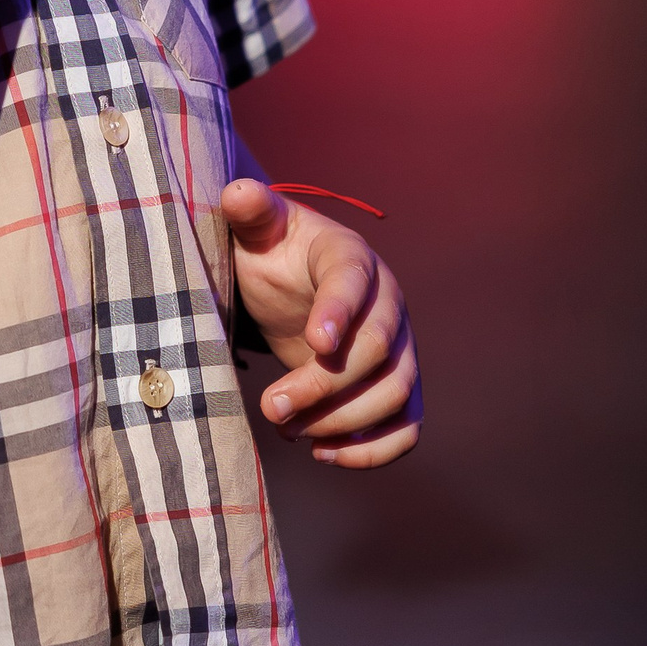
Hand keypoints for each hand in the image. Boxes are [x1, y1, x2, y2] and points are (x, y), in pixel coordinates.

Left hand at [222, 177, 420, 469]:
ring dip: (344, 422)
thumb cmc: (273, 254)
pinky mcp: (396, 387)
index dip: (339, 313)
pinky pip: (408, 426)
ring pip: (397, 394)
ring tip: (289, 430)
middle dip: (326, 386)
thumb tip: (238, 191)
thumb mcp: (258, 230)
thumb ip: (251, 211)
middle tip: (271, 407)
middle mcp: (387, 304)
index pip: (356, 283)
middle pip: (377, 352)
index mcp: (352, 258)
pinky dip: (374, 450)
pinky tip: (324, 454)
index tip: (312, 343)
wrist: (293, 285)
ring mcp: (400, 349)